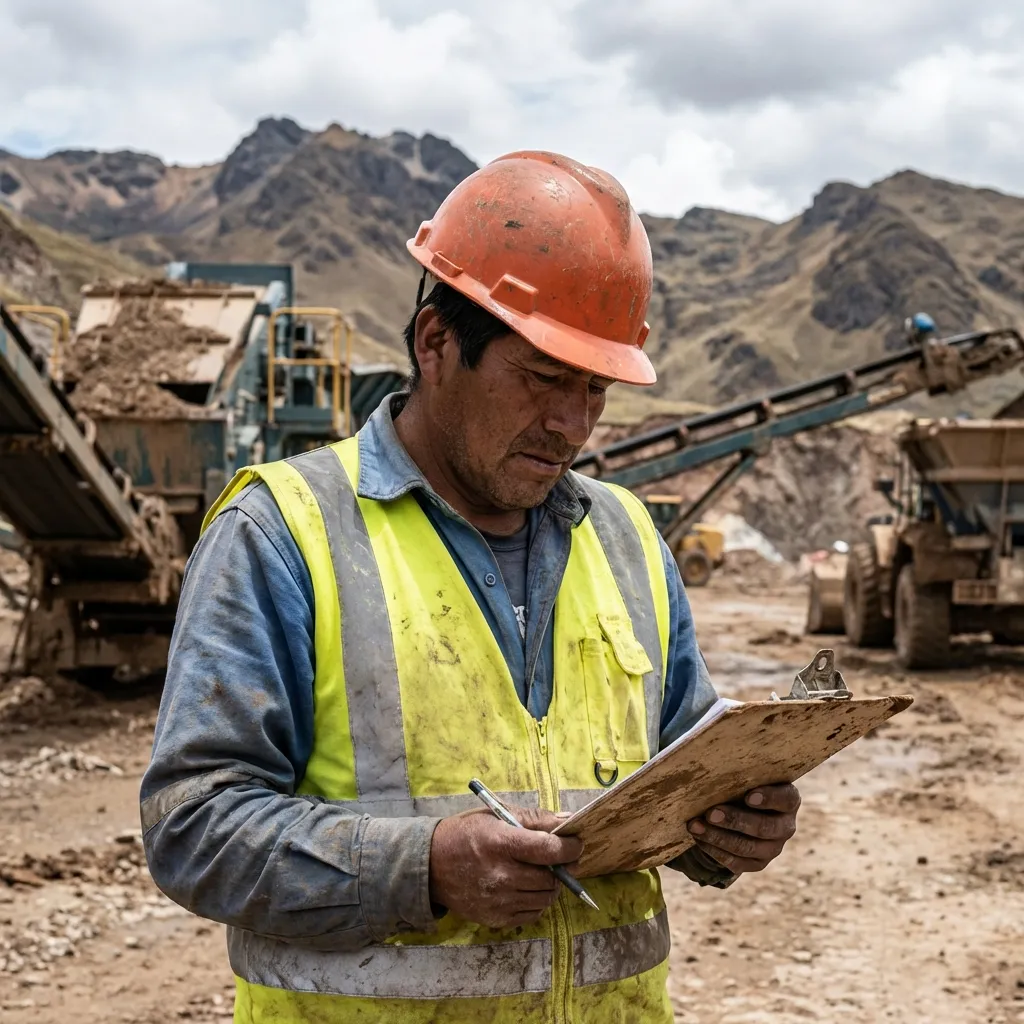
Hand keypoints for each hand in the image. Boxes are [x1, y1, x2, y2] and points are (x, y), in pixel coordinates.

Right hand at [429, 807, 582, 928]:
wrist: (431, 866)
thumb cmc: (466, 834)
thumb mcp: (496, 815)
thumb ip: (534, 818)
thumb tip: (567, 821)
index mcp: (501, 843)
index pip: (548, 849)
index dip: (569, 847)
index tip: (576, 844)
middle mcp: (501, 875)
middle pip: (550, 877)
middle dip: (563, 867)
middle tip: (561, 859)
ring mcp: (498, 901)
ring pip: (545, 897)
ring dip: (551, 885)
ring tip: (543, 872)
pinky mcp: (496, 919)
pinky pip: (532, 914)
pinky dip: (537, 901)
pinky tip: (527, 887)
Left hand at [687, 783, 800, 874]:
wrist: (741, 810)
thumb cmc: (742, 786)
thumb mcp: (747, 777)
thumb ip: (740, 774)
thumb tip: (710, 764)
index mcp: (789, 800)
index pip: (785, 799)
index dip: (768, 798)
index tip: (748, 796)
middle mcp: (786, 826)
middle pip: (764, 827)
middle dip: (735, 820)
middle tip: (711, 813)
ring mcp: (773, 848)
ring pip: (748, 848)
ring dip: (719, 838)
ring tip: (695, 826)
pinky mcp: (758, 863)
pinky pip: (737, 863)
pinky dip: (715, 851)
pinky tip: (699, 840)